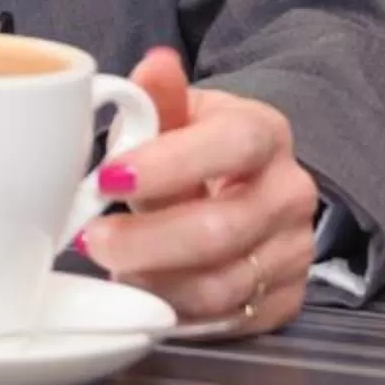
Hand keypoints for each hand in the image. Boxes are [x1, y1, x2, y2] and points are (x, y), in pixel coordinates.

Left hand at [73, 48, 312, 339]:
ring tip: (112, 266)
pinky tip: (143, 291)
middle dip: (146, 239)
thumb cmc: (192, 148)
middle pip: (223, 228)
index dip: (169, 164)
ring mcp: (293, 251)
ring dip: (154, 281)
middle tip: (91, 239)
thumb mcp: (174, 115)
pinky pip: (226, 320)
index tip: (108, 177)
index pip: (232, 145)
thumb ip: (160, 97)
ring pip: (222, 284)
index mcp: (264, 133)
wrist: (235, 187)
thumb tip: (155, 65)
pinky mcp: (284, 299)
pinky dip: (175, 311)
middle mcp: (290, 193)